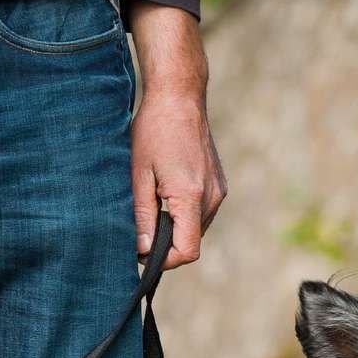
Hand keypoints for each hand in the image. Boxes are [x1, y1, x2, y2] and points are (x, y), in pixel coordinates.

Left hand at [127, 5, 225, 269]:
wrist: (179, 96)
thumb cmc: (154, 130)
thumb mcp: (139, 174)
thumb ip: (142, 215)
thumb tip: (143, 249)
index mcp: (191, 196)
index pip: (187, 252)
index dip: (164, 261)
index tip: (143, 253)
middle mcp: (211, 197)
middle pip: (191, 243)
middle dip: (166, 244)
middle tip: (140, 229)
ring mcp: (218, 191)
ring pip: (196, 229)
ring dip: (175, 228)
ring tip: (152, 205)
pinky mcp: (218, 185)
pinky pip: (201, 213)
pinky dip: (183, 214)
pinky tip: (166, 193)